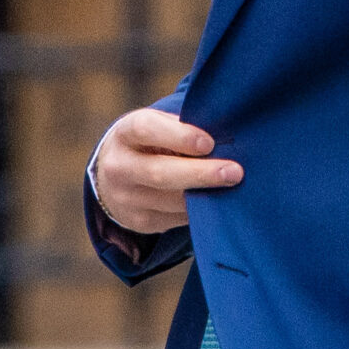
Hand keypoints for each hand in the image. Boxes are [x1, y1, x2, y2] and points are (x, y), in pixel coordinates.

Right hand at [91, 107, 241, 233]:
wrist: (113, 178)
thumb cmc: (150, 143)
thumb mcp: (157, 126)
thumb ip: (183, 127)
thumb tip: (225, 136)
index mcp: (125, 134)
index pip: (146, 129)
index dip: (180, 136)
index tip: (209, 143)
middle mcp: (119, 167)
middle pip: (160, 173)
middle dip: (201, 173)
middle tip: (235, 172)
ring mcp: (126, 198)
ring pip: (172, 200)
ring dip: (206, 195)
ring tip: (233, 186)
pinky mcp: (140, 222)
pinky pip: (177, 218)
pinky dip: (200, 210)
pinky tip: (215, 201)